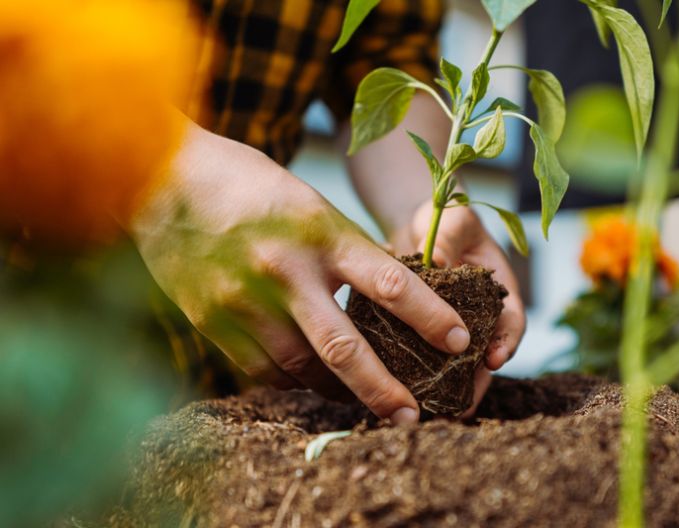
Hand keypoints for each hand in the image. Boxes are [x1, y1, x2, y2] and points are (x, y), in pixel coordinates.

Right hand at [129, 122, 473, 423]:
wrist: (165, 178)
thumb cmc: (248, 185)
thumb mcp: (308, 204)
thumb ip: (342, 251)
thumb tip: (383, 299)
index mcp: (319, 232)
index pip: (389, 282)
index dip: (430, 317)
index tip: (459, 342)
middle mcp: (284, 270)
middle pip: (343, 348)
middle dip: (383, 389)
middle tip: (412, 415)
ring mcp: (243, 299)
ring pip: (301, 367)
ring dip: (336, 390)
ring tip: (361, 399)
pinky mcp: (211, 320)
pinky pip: (261, 368)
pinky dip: (291, 379)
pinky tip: (307, 380)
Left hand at [390, 199, 526, 414]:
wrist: (420, 224)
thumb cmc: (447, 217)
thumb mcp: (454, 220)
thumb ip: (450, 238)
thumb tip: (434, 261)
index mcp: (498, 290)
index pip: (511, 321)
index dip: (506, 343)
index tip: (494, 361)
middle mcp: (479, 315)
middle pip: (484, 354)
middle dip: (475, 382)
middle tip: (461, 406)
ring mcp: (452, 326)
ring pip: (456, 363)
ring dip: (449, 388)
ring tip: (437, 413)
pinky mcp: (424, 331)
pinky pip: (425, 357)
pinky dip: (421, 375)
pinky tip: (407, 394)